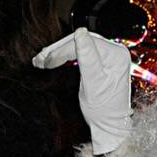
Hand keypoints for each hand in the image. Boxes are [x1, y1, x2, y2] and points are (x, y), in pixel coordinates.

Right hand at [32, 27, 131, 153]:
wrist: (109, 124)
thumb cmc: (103, 109)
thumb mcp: (93, 84)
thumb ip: (87, 58)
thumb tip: (80, 32)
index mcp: (116, 55)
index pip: (85, 44)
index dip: (61, 50)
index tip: (44, 60)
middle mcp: (115, 51)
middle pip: (81, 42)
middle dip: (58, 51)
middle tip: (39, 61)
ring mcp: (109, 55)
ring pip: (78, 45)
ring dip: (59, 52)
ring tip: (42, 61)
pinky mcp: (102, 60)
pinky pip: (81, 51)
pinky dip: (66, 55)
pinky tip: (53, 60)